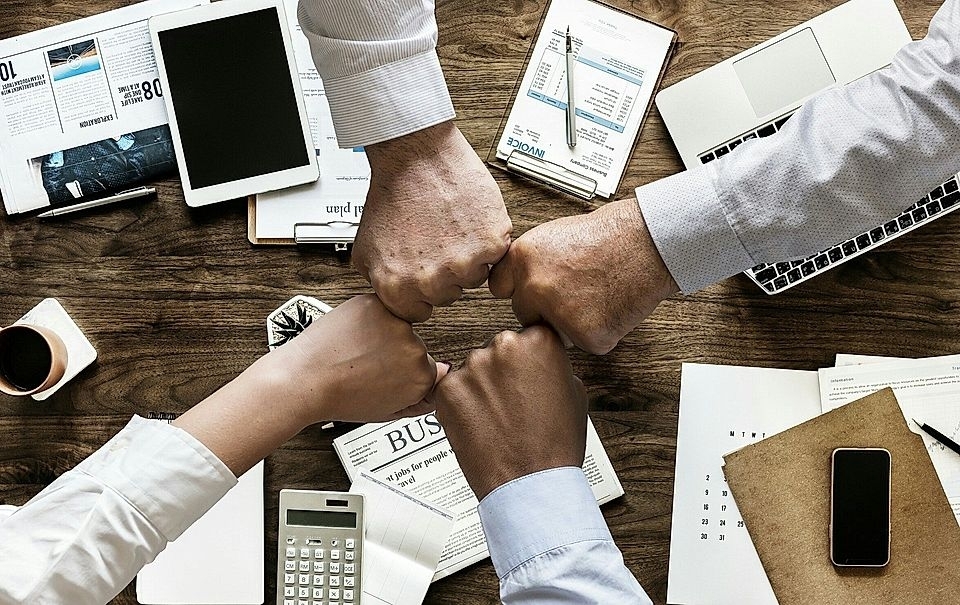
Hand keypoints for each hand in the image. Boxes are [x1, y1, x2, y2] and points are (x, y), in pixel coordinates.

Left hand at [265, 295, 446, 424]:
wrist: (304, 379)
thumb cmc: (338, 398)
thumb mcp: (386, 411)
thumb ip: (420, 399)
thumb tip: (440, 379)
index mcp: (421, 377)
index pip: (427, 368)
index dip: (403, 373)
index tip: (387, 376)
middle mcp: (414, 348)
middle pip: (414, 345)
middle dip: (394, 352)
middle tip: (366, 366)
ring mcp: (395, 324)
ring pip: (397, 326)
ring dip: (381, 333)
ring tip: (356, 351)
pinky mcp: (376, 305)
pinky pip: (380, 308)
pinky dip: (367, 318)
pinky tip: (352, 336)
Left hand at [355, 121, 512, 321]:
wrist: (416, 157)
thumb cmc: (393, 194)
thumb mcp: (366, 249)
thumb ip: (380, 283)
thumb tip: (393, 300)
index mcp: (398, 288)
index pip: (418, 313)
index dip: (421, 291)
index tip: (422, 271)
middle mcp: (430, 281)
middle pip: (448, 296)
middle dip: (443, 273)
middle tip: (435, 241)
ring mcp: (463, 264)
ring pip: (474, 278)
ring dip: (467, 258)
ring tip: (450, 228)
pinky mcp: (491, 244)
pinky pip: (495, 256)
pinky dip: (486, 240)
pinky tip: (467, 220)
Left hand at [427, 325, 586, 499]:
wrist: (530, 484)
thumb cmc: (554, 445)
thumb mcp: (575, 393)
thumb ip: (554, 367)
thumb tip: (541, 362)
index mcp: (539, 341)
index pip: (528, 336)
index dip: (527, 361)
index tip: (527, 376)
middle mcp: (504, 346)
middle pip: (498, 350)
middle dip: (502, 372)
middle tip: (512, 403)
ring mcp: (472, 367)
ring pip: (473, 369)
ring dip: (480, 388)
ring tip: (497, 419)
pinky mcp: (447, 389)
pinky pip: (451, 389)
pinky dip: (460, 405)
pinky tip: (479, 424)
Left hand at [488, 199, 678, 353]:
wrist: (648, 243)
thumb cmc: (609, 235)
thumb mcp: (554, 236)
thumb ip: (531, 263)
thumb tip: (517, 283)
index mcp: (522, 259)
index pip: (499, 288)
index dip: (519, 290)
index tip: (530, 291)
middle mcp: (535, 287)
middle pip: (525, 313)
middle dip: (544, 309)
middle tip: (575, 292)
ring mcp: (559, 314)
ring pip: (554, 332)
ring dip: (571, 323)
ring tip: (597, 294)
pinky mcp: (587, 336)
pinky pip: (586, 342)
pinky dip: (601, 331)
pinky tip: (612, 306)